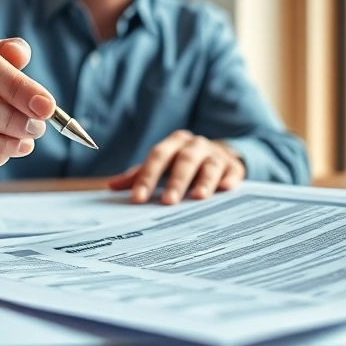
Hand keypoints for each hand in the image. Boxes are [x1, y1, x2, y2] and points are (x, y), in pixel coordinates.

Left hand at [107, 130, 245, 204]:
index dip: (147, 177)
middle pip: (184, 160)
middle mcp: (195, 146)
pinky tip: (226, 188)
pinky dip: (229, 179)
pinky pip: (233, 172)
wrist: (219, 155)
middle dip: (176, 181)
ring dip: (204, 181)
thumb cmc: (182, 163)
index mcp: (173, 143)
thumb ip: (139, 175)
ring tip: (198, 197)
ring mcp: (216, 155)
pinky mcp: (233, 167)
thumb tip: (111, 186)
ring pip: (209, 165)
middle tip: (168, 201)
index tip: (138, 199)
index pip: (157, 157)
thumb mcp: (162, 166)